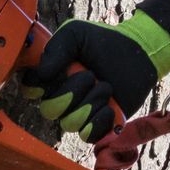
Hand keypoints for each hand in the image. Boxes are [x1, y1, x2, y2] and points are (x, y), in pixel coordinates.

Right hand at [21, 11, 169, 139]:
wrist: (138, 54)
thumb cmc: (104, 42)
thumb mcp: (75, 33)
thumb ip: (55, 48)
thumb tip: (42, 74)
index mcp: (51, 76)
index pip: (30, 89)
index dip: (37, 87)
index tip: (52, 76)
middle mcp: (61, 97)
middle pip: (49, 110)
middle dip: (71, 93)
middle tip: (90, 76)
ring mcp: (79, 113)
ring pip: (70, 123)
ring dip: (90, 104)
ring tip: (106, 87)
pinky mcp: (98, 125)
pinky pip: (88, 135)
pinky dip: (99, 121)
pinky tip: (110, 106)